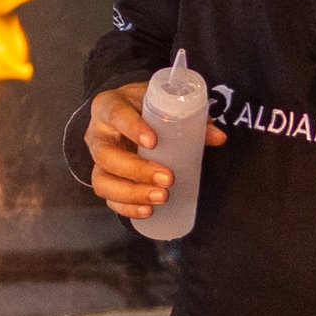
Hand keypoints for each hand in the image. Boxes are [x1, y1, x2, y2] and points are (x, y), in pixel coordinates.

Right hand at [84, 81, 222, 224]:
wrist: (127, 114)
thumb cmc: (144, 108)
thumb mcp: (162, 105)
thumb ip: (191, 119)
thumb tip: (219, 137)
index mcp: (109, 106)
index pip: (115, 115)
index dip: (132, 128)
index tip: (153, 142)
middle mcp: (98, 134)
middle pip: (107, 156)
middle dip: (137, 170)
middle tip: (167, 178)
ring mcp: (97, 160)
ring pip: (102, 181)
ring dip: (132, 193)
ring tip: (161, 197)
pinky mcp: (103, 178)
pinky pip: (108, 198)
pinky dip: (127, 208)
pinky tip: (149, 210)